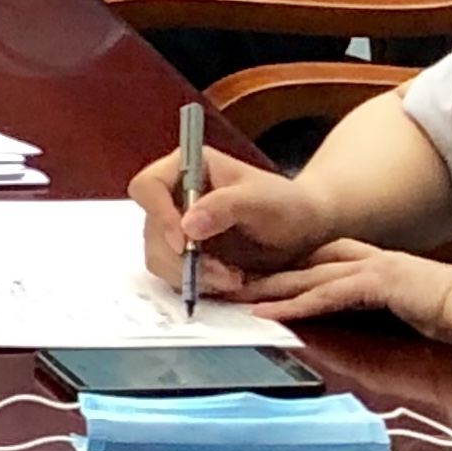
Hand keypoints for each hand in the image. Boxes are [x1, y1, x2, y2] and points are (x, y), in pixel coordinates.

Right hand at [133, 142, 333, 296]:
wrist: (304, 230)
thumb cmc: (286, 205)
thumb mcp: (261, 201)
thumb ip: (225, 207)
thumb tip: (188, 226)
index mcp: (187, 168)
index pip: (148, 187)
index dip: (159, 215)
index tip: (185, 242)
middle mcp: (173, 195)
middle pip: (151, 229)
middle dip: (183, 257)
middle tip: (223, 274)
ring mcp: (176, 224)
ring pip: (158, 255)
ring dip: (191, 274)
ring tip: (233, 279)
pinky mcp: (183, 251)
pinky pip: (173, 272)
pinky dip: (197, 282)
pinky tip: (227, 280)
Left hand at [238, 237, 451, 337]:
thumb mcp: (412, 311)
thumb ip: (387, 311)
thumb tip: (369, 324)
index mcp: (379, 265)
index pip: (324, 262)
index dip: (289, 268)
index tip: (257, 275)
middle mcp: (371, 261)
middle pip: (306, 264)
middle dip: (267, 272)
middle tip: (230, 279)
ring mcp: (375, 270)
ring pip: (309, 276)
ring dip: (270, 287)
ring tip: (235, 294)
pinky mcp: (380, 284)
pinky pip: (329, 295)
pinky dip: (297, 304)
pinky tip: (271, 312)